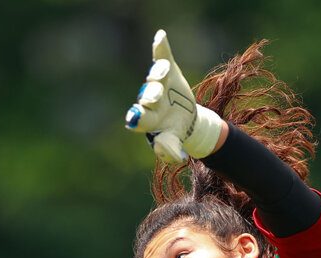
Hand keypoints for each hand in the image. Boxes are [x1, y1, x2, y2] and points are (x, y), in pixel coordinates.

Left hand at [124, 29, 223, 163]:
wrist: (185, 119)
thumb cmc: (173, 132)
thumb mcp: (172, 142)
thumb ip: (170, 149)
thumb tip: (178, 158)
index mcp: (148, 119)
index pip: (140, 118)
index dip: (137, 118)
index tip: (134, 120)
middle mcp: (149, 100)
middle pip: (148, 96)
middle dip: (151, 96)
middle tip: (153, 97)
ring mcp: (157, 84)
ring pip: (156, 77)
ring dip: (159, 73)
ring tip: (164, 69)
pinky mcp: (167, 71)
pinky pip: (162, 57)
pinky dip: (161, 47)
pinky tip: (160, 36)